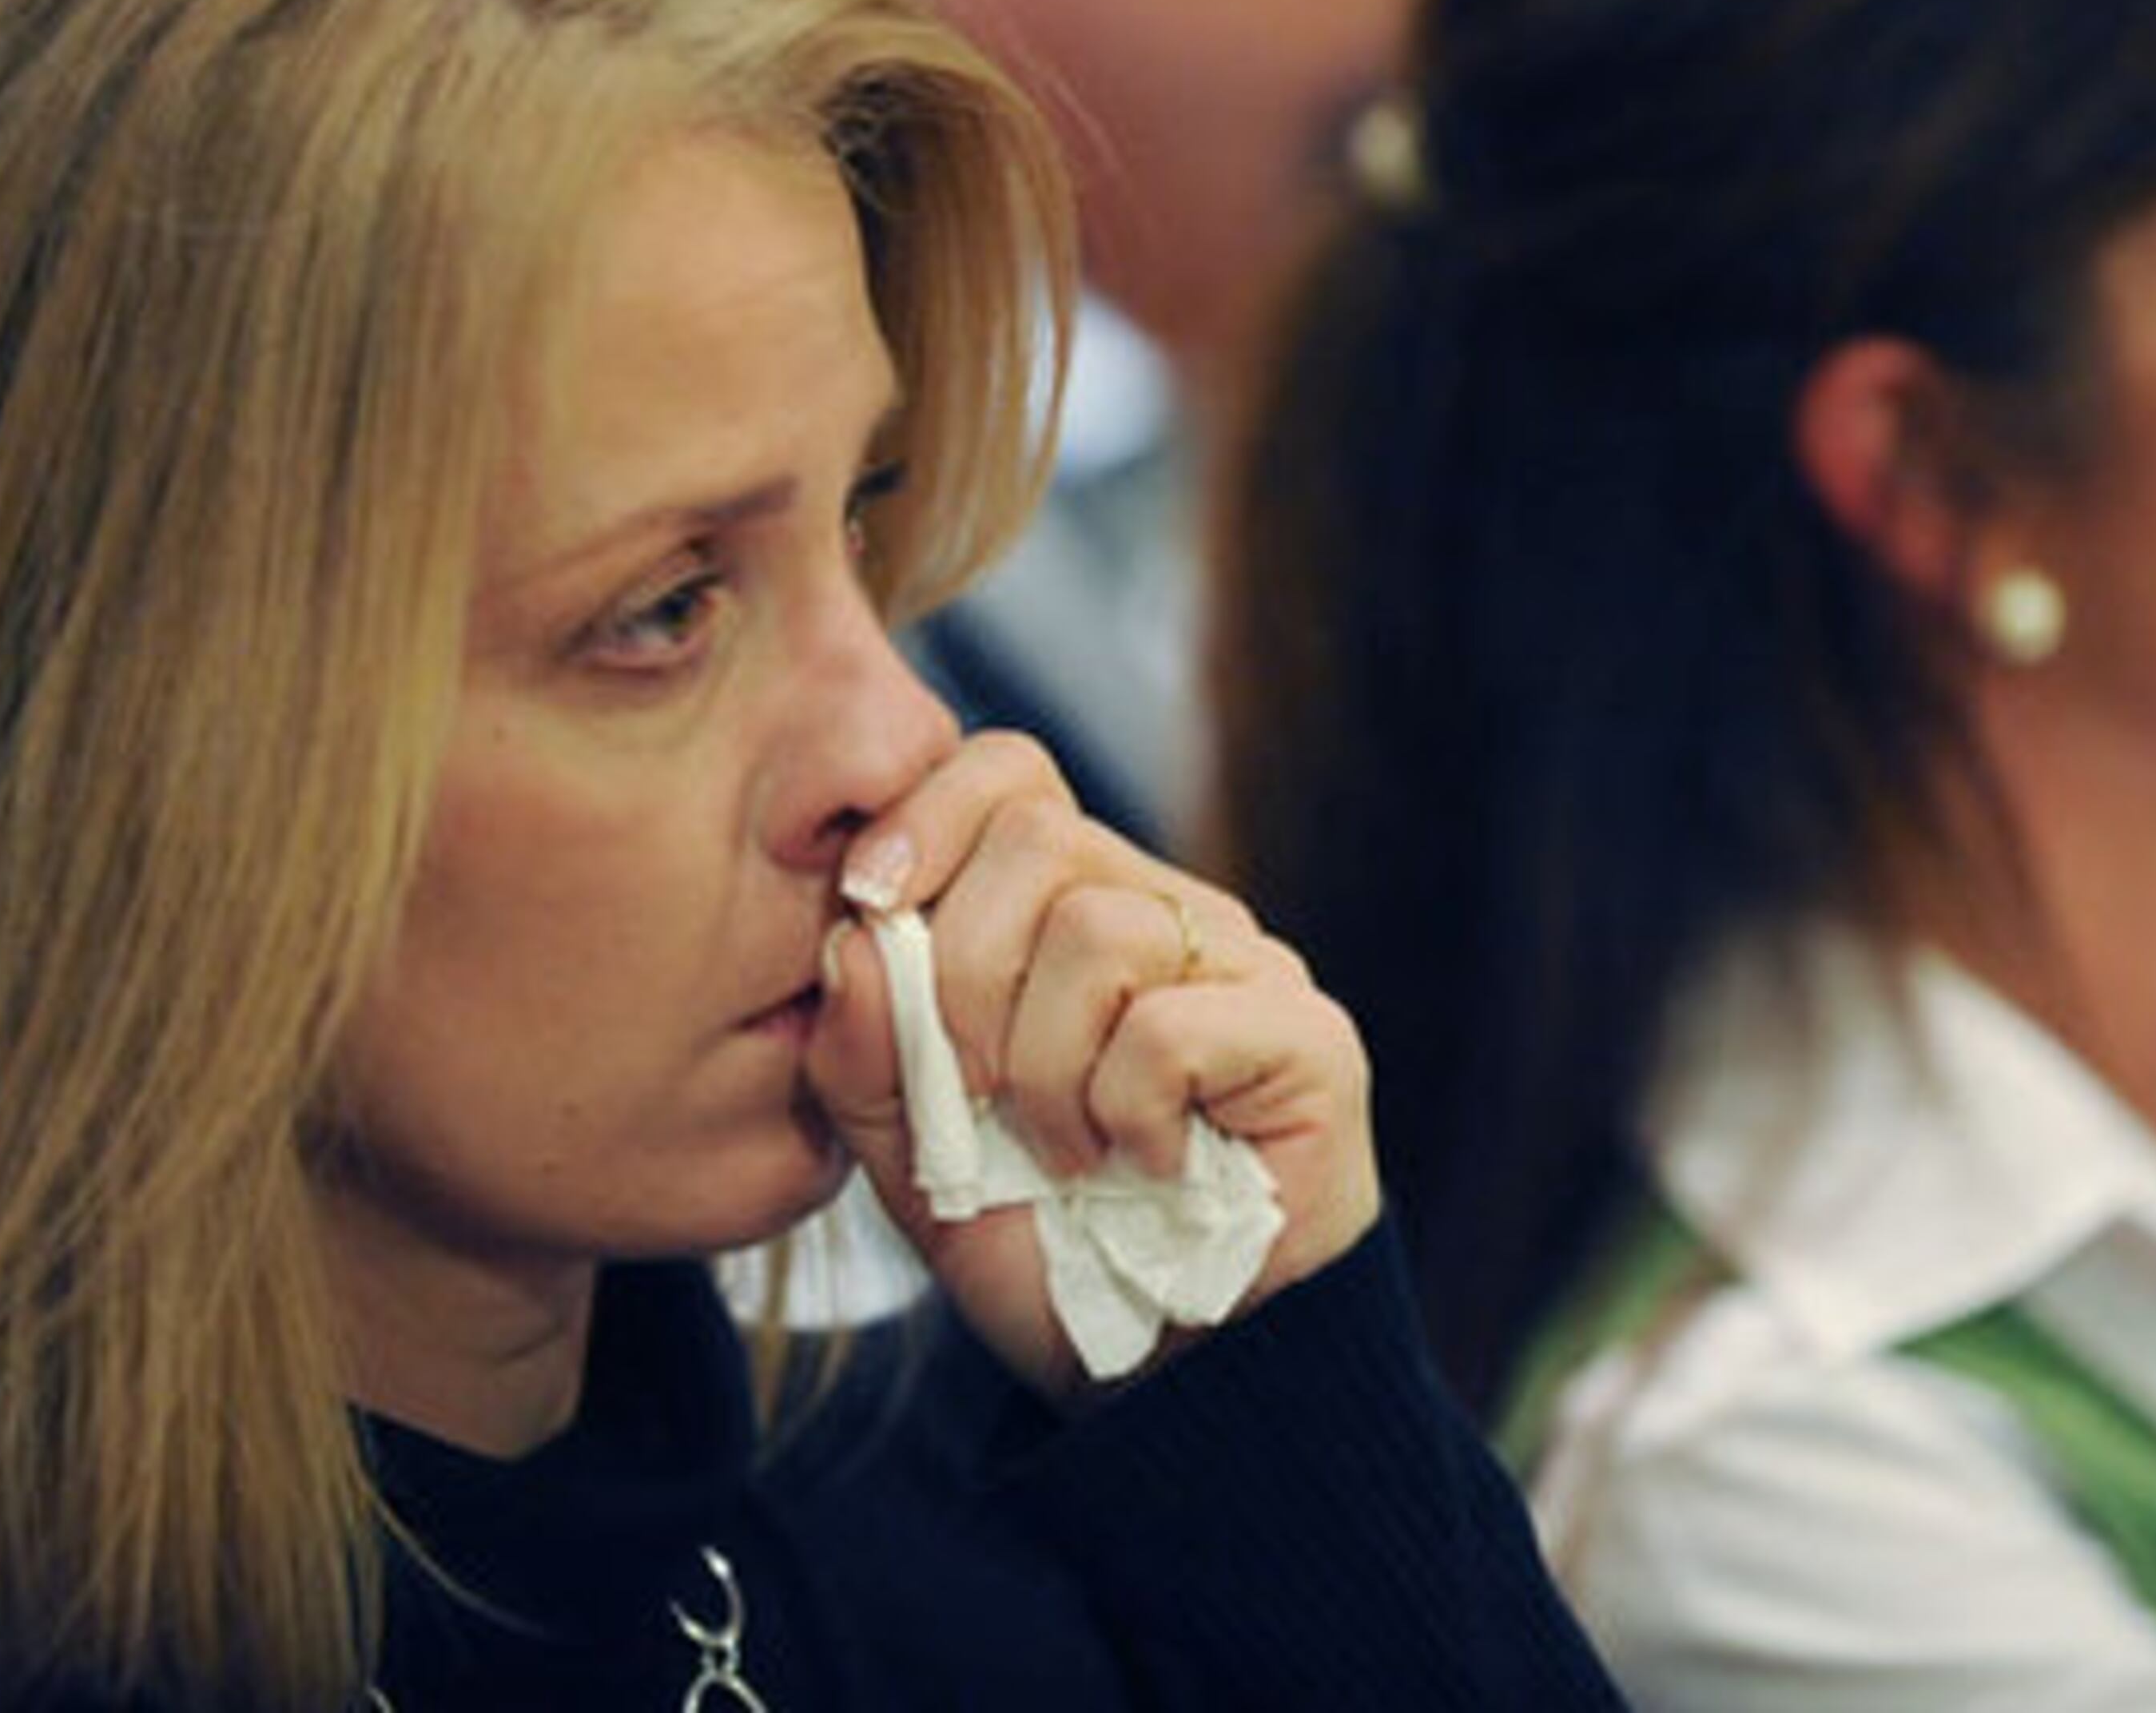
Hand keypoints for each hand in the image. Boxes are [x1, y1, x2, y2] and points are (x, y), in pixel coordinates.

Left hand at [804, 731, 1380, 1395]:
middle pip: (1039, 838)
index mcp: (1073, 911)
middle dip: (963, 975)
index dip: (923, 817)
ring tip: (1063, 1152)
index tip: (867, 906)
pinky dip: (1122, 1111)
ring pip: (1099, 927)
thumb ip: (861, 1055)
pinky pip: (1167, 1023)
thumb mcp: (911, 1160)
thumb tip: (848, 941)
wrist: (1163, 1382)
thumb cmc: (1046, 1256)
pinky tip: (1141, 1168)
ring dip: (1043, 1067)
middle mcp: (1169, 914)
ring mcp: (1248, 969)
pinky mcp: (1308, 1038)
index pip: (1007, 771)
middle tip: (975, 1096)